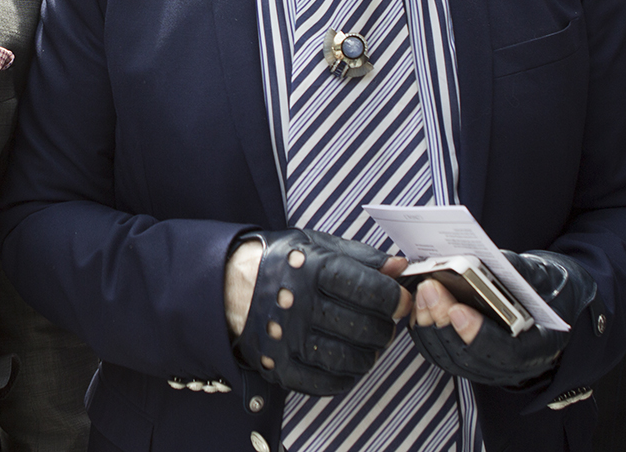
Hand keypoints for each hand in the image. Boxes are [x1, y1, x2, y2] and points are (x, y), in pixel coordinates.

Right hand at [229, 229, 411, 395]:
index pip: (370, 290)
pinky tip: (346, 360)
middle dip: (384, 327)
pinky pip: (325, 382)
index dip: (394, 299)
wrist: (226, 282)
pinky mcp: (279, 364)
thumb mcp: (314, 244)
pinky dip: (345, 376)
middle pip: (363, 327)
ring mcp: (288, 338)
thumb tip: (400, 267)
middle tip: (383, 322)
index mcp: (310, 269)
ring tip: (366, 341)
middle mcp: (299, 304)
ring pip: (350, 358)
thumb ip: (359, 256)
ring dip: (369, 354)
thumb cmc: (277, 261)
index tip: (399, 301)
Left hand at [409, 249, 595, 386]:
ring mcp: (487, 366)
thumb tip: (489, 259)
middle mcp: (513, 365)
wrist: (545, 299)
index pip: (508, 354)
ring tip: (422, 290)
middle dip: (444, 322)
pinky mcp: (466, 358)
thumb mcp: (540, 274)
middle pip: (470, 357)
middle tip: (430, 288)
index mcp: (540, 347)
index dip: (479, 335)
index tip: (458, 309)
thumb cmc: (544, 286)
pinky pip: (439, 352)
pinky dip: (425, 329)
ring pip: (449, 358)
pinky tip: (418, 303)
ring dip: (429, 324)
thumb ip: (516, 269)